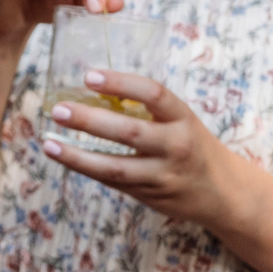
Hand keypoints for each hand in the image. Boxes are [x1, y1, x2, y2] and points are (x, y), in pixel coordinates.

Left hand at [38, 68, 225, 222]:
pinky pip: (113, 181)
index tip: (89, 75)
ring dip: (77, 156)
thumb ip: (148, 110)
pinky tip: (64, 157)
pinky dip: (86, 169)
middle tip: (59, 109)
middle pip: (129, 132)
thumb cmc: (193, 146)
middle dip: (90, 121)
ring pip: (115, 166)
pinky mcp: (149, 196)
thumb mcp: (181, 121)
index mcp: (184, 119)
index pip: (154, 93)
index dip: (120, 82)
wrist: (223, 192)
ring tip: (49, 143)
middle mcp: (176, 146)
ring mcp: (162, 175)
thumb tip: (96, 89)